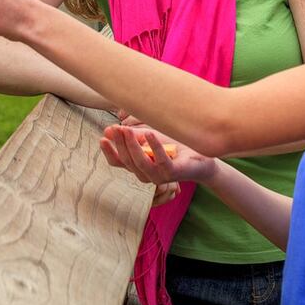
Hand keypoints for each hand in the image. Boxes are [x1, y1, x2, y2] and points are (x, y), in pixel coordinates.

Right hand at [99, 124, 216, 189]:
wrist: (200, 156)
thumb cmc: (173, 146)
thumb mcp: (149, 137)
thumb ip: (132, 136)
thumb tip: (107, 130)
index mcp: (138, 166)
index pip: (118, 162)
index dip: (109, 151)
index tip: (103, 137)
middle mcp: (146, 174)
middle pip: (127, 161)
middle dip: (120, 144)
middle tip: (116, 128)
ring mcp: (159, 176)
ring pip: (140, 163)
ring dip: (133, 146)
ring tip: (127, 130)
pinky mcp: (173, 173)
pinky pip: (161, 161)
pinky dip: (154, 147)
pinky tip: (150, 134)